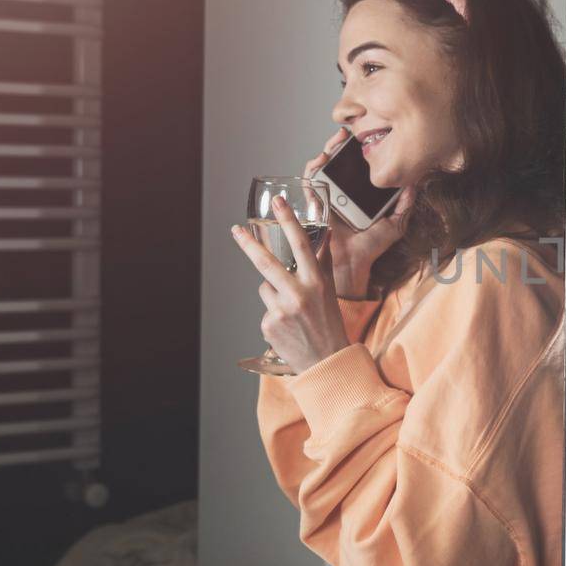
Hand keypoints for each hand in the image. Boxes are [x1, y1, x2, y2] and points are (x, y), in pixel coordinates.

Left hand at [230, 194, 349, 373]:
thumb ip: (322, 261)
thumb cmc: (329, 322)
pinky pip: (264, 309)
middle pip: (266, 262)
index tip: (278, 203)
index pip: (301, 244)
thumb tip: (325, 231)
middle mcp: (298, 294)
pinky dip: (272, 314)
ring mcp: (281, 311)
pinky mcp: (268, 325)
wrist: (326, 362)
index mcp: (316, 283)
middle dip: (249, 244)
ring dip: (273, 293)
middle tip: (236, 230)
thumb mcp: (330, 290)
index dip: (289, 221)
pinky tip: (287, 326)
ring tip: (292, 312)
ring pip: (264, 288)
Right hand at [306, 127, 419, 298]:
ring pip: (324, 167)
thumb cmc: (372, 246)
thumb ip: (405, 204)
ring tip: (336, 141)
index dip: (359, 152)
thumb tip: (415, 183)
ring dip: (327, 150)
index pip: (358, 168)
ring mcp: (328, 197)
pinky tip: (321, 159)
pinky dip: (312, 169)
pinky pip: (310, 182)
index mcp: (360, 195)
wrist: (354, 261)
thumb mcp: (396, 223)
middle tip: (348, 133)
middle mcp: (343, 193)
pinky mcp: (315, 203)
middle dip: (341, 145)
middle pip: (339, 162)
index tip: (366, 139)